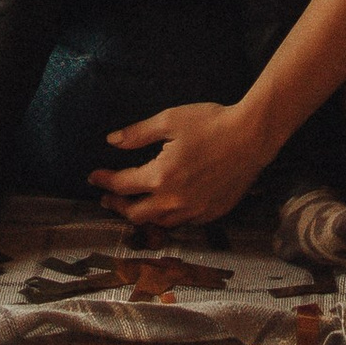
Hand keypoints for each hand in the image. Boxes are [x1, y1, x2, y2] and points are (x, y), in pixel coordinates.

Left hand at [90, 97, 267, 230]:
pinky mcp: (211, 214)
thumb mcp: (170, 120)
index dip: (105, 181)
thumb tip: (112, 141)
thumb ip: (138, 134)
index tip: (93, 177)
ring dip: (141, 215)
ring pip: (158, 223)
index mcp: (161, 176)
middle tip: (108, 197)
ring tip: (134, 204)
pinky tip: (165, 206)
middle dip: (117, 205)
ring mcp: (194, 211)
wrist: (252, 136)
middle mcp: (174, 200)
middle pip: (136, 214)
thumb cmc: (211, 123)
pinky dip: (167, 217)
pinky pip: (182, 223)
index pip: (123, 185)